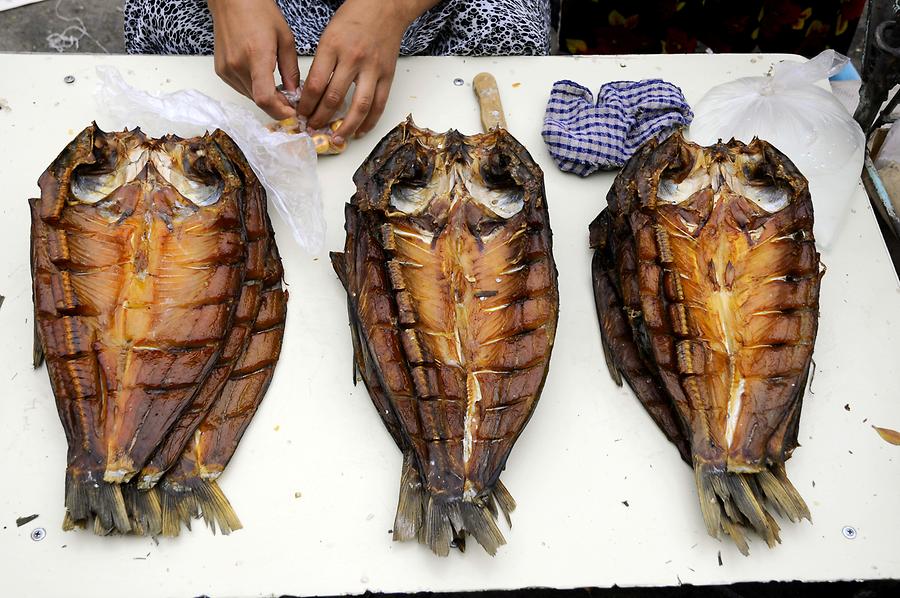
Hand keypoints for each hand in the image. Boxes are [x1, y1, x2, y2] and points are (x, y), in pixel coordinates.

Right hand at [208, 0, 299, 118]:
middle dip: (277, 105)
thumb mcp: (285, 39)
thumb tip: (294, 93)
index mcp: (256, 56)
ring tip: (278, 87)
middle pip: (259, 101)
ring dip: (266, 97)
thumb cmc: (259, 12)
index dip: (280, 112)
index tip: (292, 113)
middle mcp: (237, 65)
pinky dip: (254, 89)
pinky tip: (262, 77)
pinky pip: (241, 88)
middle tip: (290, 100)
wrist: (232, 0)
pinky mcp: (221, 71)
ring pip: (251, 96)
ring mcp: (227, 69)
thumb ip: (291, 70)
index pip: (265, 98)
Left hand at [298, 0, 438, 141]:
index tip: (301, 115)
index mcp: (332, 47)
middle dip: (320, 119)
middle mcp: (352, 59)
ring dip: (346, 128)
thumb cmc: (353, 18)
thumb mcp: (328, 35)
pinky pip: (379, 105)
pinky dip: (369, 122)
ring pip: (358, 107)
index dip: (306, 105)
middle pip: (333, 99)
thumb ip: (321, 63)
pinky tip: (359, 131)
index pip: (314, 84)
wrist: (385, 6)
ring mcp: (372, 69)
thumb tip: (312, 94)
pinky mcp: (388, 75)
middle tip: (313, 129)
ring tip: (336, 139)